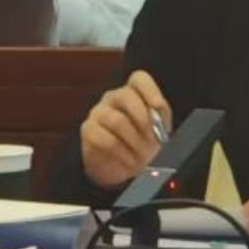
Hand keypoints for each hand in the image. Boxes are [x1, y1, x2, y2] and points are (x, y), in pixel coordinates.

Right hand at [80, 70, 172, 190]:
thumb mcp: (157, 130)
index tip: (158, 107)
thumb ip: (160, 117)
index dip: (150, 90)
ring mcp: (98, 112)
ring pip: (117, 120)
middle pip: (126, 95)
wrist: (122, 170)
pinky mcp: (88, 130)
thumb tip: (158, 112)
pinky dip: (121, 153)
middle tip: (152, 141)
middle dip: (143, 121)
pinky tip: (128, 161)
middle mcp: (113, 97)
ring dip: (133, 142)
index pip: (139, 78)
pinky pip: (104, 138)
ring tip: (141, 157)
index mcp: (133, 93)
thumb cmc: (142, 144)